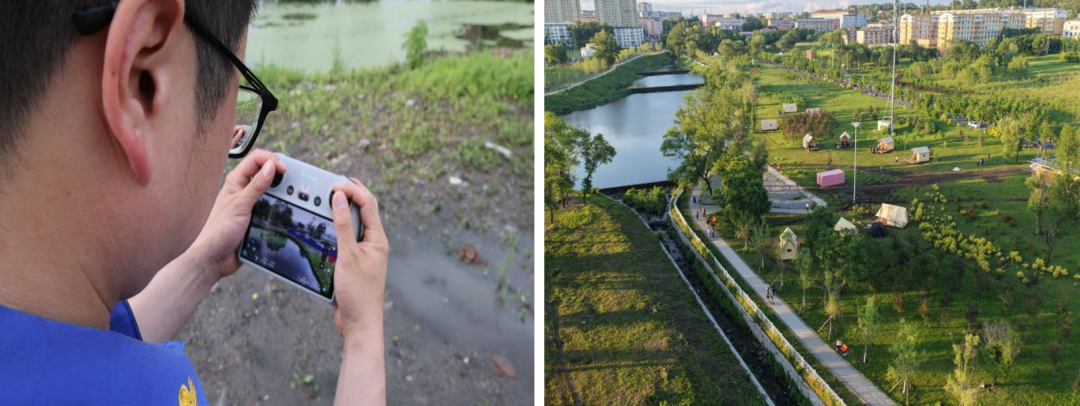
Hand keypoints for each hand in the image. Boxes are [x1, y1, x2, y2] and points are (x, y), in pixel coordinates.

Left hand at [187, 149, 285, 280]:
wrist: (214, 257)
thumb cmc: (219, 230)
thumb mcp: (240, 205)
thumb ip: (256, 186)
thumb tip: (271, 167)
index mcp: (237, 181)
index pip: (256, 160)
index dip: (272, 160)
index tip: (284, 170)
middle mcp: (244, 189)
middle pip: (266, 172)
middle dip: (280, 174)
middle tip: (292, 182)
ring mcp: (251, 203)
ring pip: (271, 190)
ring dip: (282, 191)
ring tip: (292, 195)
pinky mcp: (256, 216)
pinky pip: (272, 206)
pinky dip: (280, 206)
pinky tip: (286, 209)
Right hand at [329, 178, 389, 338]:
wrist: (358, 323)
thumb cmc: (358, 293)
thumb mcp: (348, 256)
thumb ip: (343, 226)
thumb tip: (340, 199)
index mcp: (377, 238)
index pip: (368, 204)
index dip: (353, 189)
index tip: (334, 184)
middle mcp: (372, 243)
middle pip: (362, 210)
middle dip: (348, 195)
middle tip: (329, 184)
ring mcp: (362, 252)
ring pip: (350, 225)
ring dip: (338, 212)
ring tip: (323, 201)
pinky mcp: (352, 262)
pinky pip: (342, 240)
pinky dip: (332, 230)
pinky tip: (321, 228)